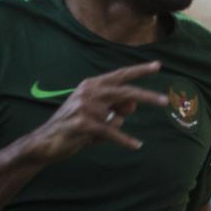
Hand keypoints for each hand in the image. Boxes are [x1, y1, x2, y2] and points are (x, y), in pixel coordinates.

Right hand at [25, 61, 168, 160]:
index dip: (140, 71)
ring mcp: (85, 107)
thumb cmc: (74, 126)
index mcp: (92, 84)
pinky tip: (136, 145)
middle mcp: (89, 91)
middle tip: (165, 101)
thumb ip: (116, 107)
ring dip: (113, 129)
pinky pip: (113, 132)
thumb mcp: (96, 113)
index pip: (120, 75)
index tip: (158, 65)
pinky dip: (125, 140)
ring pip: (117, 118)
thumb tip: (134, 104)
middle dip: (147, 97)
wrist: (45, 141)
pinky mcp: (84, 124)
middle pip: (126, 92)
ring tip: (95, 133)